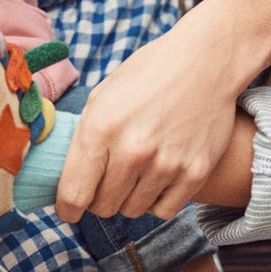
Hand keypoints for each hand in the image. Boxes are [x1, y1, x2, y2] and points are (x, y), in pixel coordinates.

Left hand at [56, 25, 238, 222]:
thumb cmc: (148, 75)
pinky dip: (157, 201)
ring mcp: (166, 164)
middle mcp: (133, 151)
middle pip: (103, 207)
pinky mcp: (195, 172)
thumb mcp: (102, 96)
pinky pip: (164, 211)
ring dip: (129, 198)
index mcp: (101, 129)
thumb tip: (65, 177)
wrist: (205, 61)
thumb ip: (83, 138)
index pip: (74, 194)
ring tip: (137, 171)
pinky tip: (157, 179)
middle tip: (107, 181)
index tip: (70, 209)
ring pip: (132, 211)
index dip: (67, 208)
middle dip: (99, 199)